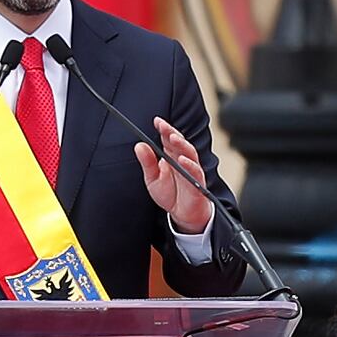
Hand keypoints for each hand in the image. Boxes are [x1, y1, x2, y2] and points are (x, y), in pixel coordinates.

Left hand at [135, 117, 211, 233]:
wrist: (184, 215)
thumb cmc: (170, 194)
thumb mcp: (152, 179)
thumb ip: (147, 163)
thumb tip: (139, 145)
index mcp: (171, 156)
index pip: (168, 139)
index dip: (164, 129)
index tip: (156, 121)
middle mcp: (182, 160)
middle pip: (179, 142)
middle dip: (171, 132)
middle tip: (162, 125)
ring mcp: (191, 170)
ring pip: (189, 153)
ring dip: (181, 144)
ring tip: (172, 137)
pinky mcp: (197, 183)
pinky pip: (195, 171)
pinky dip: (190, 165)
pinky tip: (182, 159)